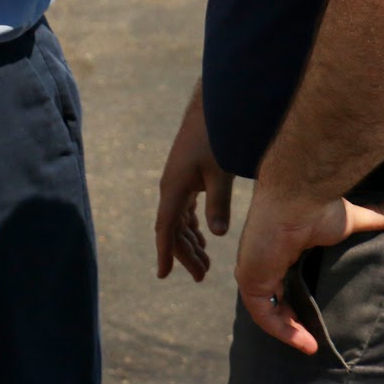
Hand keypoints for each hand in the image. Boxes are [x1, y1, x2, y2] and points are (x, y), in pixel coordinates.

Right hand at [155, 89, 233, 282]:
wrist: (215, 107)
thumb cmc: (217, 137)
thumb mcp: (220, 172)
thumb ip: (218, 203)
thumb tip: (216, 235)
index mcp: (174, 188)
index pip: (166, 228)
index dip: (165, 253)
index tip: (162, 275)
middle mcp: (171, 187)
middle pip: (174, 229)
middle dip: (185, 254)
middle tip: (202, 276)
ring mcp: (178, 181)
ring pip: (180, 220)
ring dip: (190, 241)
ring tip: (205, 263)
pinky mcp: (187, 176)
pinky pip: (185, 208)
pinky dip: (193, 225)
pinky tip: (203, 237)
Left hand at [234, 183, 383, 350]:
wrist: (297, 199)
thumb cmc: (318, 206)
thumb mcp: (351, 220)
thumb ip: (375, 217)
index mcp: (279, 248)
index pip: (280, 280)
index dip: (294, 300)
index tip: (313, 319)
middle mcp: (261, 259)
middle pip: (271, 299)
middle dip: (290, 320)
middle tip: (312, 339)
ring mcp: (253, 268)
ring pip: (265, 310)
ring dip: (288, 331)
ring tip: (311, 347)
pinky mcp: (250, 278)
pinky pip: (262, 314)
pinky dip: (282, 330)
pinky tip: (305, 342)